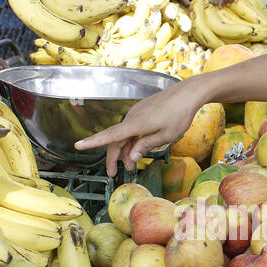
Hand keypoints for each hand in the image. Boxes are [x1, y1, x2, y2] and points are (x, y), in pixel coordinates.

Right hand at [74, 80, 203, 175]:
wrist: (187, 93)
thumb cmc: (179, 115)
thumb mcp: (166, 136)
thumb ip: (146, 146)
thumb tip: (131, 156)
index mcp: (136, 124)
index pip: (110, 135)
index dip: (93, 141)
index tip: (78, 145)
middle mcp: (132, 118)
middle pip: (116, 140)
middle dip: (113, 158)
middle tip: (113, 174)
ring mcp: (136, 114)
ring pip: (125, 135)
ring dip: (125, 151)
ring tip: (131, 167)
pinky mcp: (142, 112)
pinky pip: (132, 129)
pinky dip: (132, 141)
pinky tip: (138, 149)